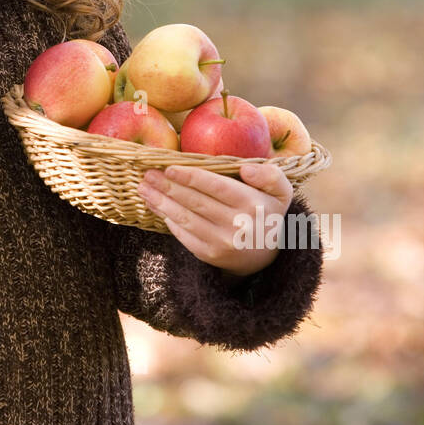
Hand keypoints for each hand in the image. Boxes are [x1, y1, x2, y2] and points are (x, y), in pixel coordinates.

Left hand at [140, 162, 293, 274]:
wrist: (265, 256)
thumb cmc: (266, 213)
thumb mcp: (280, 192)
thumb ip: (271, 175)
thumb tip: (246, 169)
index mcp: (252, 205)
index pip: (217, 187)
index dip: (191, 177)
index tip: (170, 168)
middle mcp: (237, 225)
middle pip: (196, 202)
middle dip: (168, 186)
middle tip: (148, 174)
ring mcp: (221, 243)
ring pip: (185, 218)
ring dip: (160, 202)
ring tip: (143, 188)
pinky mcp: (208, 254)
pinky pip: (183, 234)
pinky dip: (166, 218)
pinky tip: (154, 205)